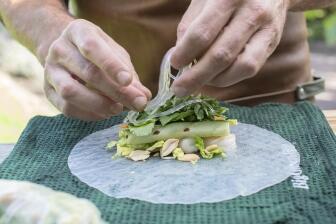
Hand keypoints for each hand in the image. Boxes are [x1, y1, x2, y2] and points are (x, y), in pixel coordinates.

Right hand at [44, 19, 150, 120]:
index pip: (92, 47)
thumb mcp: (115, 54)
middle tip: (137, 103)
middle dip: (116, 91)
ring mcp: (50, 70)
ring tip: (118, 109)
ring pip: (70, 92)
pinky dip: (89, 114)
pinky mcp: (48, 91)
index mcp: (78, 31)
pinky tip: (105, 113)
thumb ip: (130, 74)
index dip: (111, 65)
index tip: (128, 81)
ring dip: (99, 104)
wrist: (67, 51)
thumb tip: (144, 97)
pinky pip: (66, 108)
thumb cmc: (98, 52)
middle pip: (87, 72)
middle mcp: (60, 49)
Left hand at [170, 0, 289, 95]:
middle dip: (196, 77)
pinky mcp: (273, 41)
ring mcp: (267, 27)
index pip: (202, 34)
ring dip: (215, 80)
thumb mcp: (204, 0)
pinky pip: (252, 68)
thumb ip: (189, 26)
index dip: (185, 53)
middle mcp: (251, 12)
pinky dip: (231, 77)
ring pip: (240, 66)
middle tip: (179, 89)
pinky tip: (217, 77)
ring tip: (199, 82)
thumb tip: (179, 56)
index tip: (174, 64)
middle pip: (221, 55)